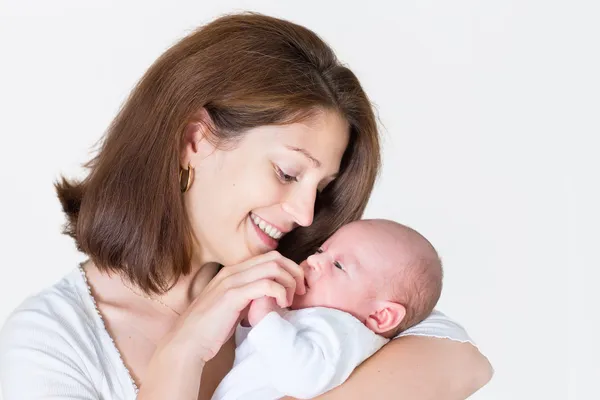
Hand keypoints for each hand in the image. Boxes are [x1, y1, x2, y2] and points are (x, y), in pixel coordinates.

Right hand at [165, 251, 304, 362]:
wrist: (187, 342)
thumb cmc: (210, 329)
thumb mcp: (233, 306)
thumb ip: (249, 297)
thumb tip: (269, 296)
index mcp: (233, 271)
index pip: (270, 257)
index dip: (288, 269)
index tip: (296, 288)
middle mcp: (233, 271)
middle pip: (275, 258)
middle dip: (294, 272)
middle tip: (300, 292)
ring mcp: (232, 281)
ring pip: (274, 267)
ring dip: (289, 282)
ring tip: (290, 300)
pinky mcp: (233, 295)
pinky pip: (266, 284)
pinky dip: (280, 292)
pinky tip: (281, 305)